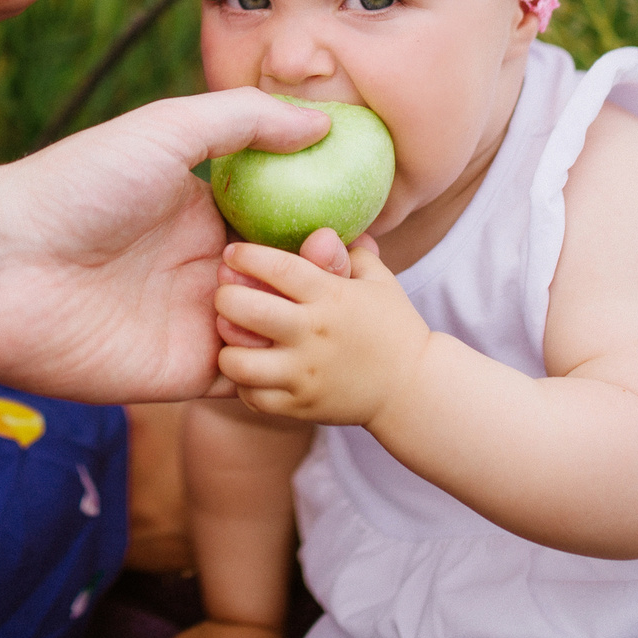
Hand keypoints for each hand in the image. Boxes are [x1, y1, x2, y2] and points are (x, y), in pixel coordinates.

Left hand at [0, 90, 331, 402]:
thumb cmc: (77, 187)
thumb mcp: (165, 129)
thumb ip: (244, 119)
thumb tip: (321, 121)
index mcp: (199, 211)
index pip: (278, 219)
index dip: (320, 220)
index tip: (358, 218)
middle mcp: (198, 267)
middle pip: (284, 277)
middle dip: (320, 273)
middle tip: (338, 262)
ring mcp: (191, 324)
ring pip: (274, 329)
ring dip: (299, 319)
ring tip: (312, 300)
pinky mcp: (181, 376)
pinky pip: (246, 379)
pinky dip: (274, 368)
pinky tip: (292, 345)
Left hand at [212, 235, 432, 425]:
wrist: (412, 388)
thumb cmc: (392, 325)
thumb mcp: (378, 280)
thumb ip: (346, 253)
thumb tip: (319, 231)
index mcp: (332, 297)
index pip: (279, 267)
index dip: (247, 256)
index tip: (231, 252)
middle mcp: (314, 334)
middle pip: (247, 310)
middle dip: (225, 296)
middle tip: (224, 293)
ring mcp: (305, 374)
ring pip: (240, 361)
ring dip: (228, 346)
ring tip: (232, 337)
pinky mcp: (300, 406)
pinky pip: (252, 396)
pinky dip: (243, 383)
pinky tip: (250, 368)